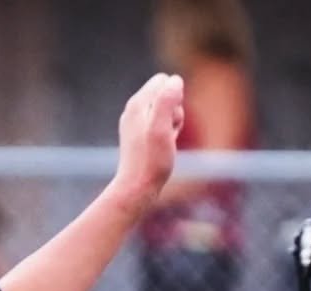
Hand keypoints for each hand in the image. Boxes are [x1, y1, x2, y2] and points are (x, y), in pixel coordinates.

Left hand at [111, 72, 183, 216]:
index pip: (165, 80)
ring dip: (172, 125)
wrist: (136, 190)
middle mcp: (134, 110)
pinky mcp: (139, 136)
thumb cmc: (151, 161)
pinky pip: (162, 126)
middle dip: (175, 111)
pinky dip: (166, 135)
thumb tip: (175, 80)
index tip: (169, 121)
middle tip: (167, 135)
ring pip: (166, 111)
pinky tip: (161, 149)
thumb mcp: (162, 128)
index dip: (176, 98)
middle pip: (167, 95)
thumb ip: (167, 101)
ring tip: (165, 143)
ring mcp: (136, 123)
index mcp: (137, 103)